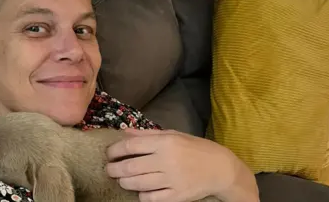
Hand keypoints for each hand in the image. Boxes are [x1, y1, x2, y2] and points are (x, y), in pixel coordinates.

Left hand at [105, 128, 257, 201]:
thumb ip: (147, 134)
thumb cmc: (194, 148)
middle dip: (114, 169)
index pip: (130, 146)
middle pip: (130, 167)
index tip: (108, 153)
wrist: (220, 168)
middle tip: (109, 169)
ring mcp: (172, 180)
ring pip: (137, 184)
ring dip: (124, 182)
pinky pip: (151, 198)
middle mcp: (166, 160)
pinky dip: (141, 195)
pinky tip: (140, 190)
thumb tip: (124, 132)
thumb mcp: (173, 134)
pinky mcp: (177, 196)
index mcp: (165, 142)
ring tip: (121, 179)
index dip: (114, 150)